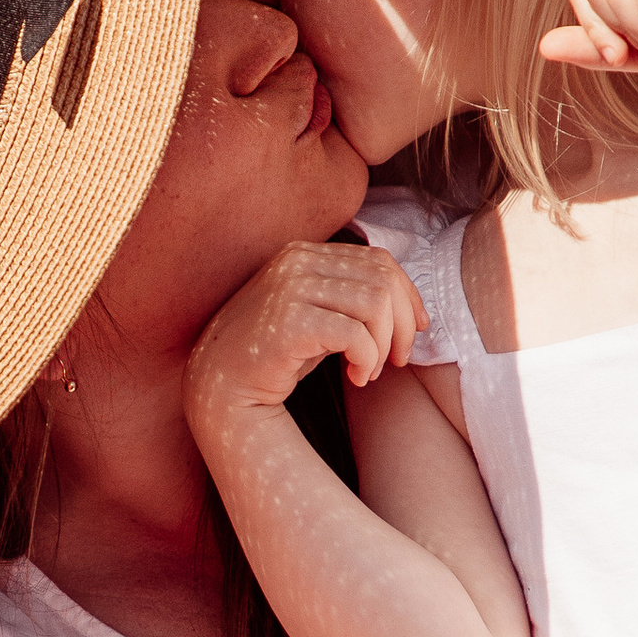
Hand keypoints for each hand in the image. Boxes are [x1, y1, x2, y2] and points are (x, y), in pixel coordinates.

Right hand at [183, 240, 423, 441]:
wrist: (220, 383)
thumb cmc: (274, 353)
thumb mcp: (316, 313)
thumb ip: (350, 297)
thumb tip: (409, 306)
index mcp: (305, 253)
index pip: (379, 261)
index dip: (408, 294)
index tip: (416, 329)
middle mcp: (298, 262)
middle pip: (383, 280)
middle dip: (402, 325)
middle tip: (397, 359)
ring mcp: (291, 288)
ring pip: (375, 304)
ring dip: (383, 346)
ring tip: (370, 371)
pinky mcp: (290, 321)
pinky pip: (354, 334)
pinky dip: (367, 359)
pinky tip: (357, 377)